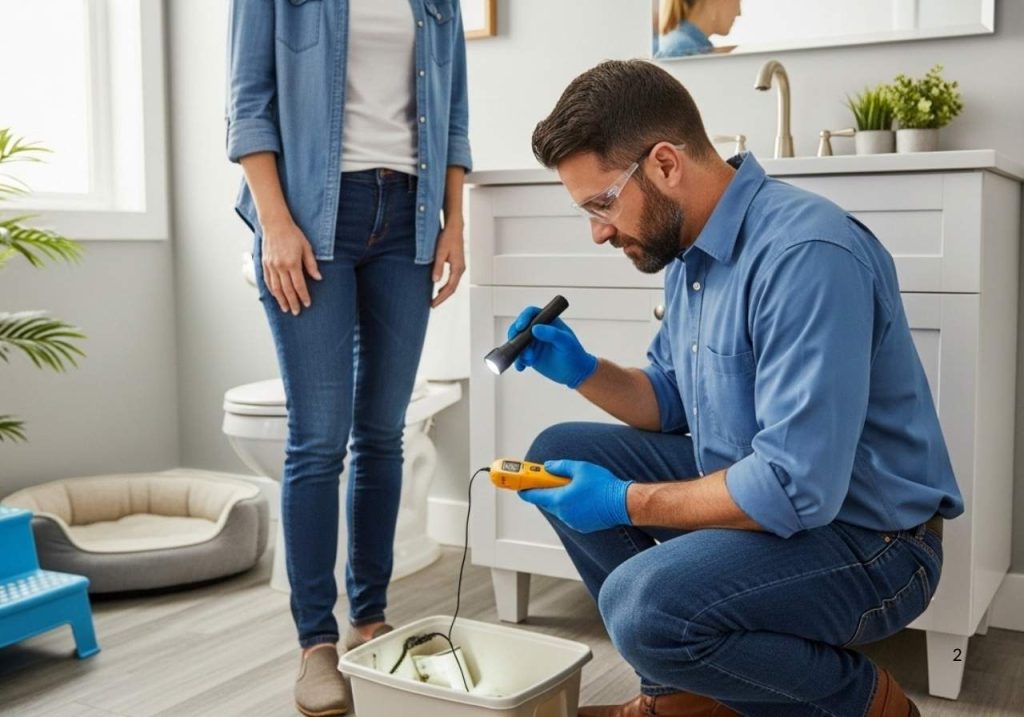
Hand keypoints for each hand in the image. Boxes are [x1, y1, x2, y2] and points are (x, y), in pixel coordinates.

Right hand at [260, 216, 321, 314]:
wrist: (275, 224)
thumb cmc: (293, 235)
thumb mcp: (306, 247)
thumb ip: (311, 264)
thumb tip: (318, 278)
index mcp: (292, 263)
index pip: (299, 285)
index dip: (303, 296)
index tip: (307, 304)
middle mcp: (280, 266)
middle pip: (287, 290)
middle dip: (292, 302)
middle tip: (296, 312)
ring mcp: (271, 266)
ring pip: (276, 288)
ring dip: (281, 300)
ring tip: (286, 309)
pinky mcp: (264, 264)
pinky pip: (268, 281)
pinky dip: (272, 291)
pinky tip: (276, 297)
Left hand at [431, 221, 465, 307]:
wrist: (454, 228)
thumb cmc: (448, 238)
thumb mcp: (440, 252)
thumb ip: (438, 267)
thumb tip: (435, 281)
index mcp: (458, 268)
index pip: (450, 288)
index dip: (441, 297)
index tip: (433, 303)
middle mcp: (461, 269)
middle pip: (452, 289)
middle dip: (443, 298)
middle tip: (433, 304)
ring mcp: (460, 267)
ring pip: (453, 285)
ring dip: (444, 293)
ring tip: (435, 299)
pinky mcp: (457, 265)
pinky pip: (452, 280)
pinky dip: (446, 286)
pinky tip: (439, 288)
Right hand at [508, 308, 597, 388]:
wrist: (575, 373)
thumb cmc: (574, 354)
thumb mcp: (565, 342)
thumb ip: (552, 334)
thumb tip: (535, 328)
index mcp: (548, 322)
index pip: (531, 314)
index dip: (523, 318)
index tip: (520, 327)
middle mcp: (538, 330)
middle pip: (519, 327)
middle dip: (516, 337)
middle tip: (519, 346)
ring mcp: (532, 343)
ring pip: (517, 343)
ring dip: (519, 351)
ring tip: (530, 361)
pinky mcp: (529, 356)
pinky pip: (518, 356)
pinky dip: (518, 361)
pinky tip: (521, 367)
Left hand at [518, 460, 633, 532]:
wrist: (622, 503)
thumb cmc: (603, 486)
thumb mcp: (580, 468)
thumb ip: (560, 466)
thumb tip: (548, 466)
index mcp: (560, 500)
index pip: (535, 496)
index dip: (525, 490)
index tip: (519, 486)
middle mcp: (563, 513)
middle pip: (547, 502)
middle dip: (545, 491)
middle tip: (547, 480)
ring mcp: (572, 521)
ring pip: (559, 508)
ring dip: (559, 499)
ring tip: (570, 487)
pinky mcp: (581, 526)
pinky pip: (569, 515)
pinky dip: (570, 506)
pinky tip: (580, 498)